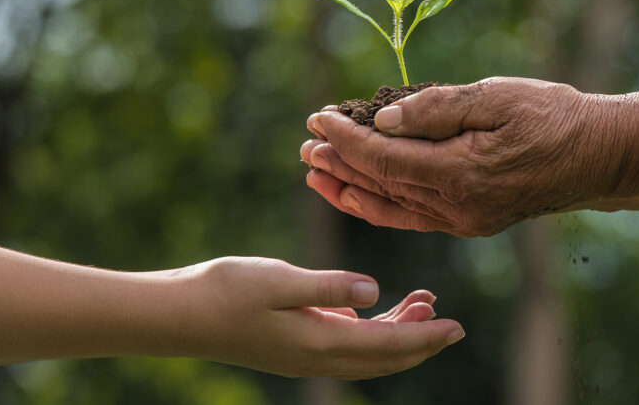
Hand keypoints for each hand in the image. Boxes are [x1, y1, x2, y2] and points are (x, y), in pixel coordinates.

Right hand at [183, 257, 463, 378]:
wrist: (181, 314)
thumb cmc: (227, 290)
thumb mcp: (280, 280)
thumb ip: (329, 287)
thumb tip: (375, 291)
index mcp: (319, 342)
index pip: (387, 344)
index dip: (425, 336)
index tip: (457, 326)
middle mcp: (317, 356)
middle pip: (385, 357)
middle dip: (422, 341)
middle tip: (453, 324)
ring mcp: (305, 354)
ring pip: (367, 352)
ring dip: (398, 333)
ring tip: (423, 304)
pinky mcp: (295, 343)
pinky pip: (347, 344)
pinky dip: (370, 329)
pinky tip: (378, 306)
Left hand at [301, 77, 626, 236]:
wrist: (600, 155)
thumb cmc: (552, 115)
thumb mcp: (496, 97)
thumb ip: (437, 109)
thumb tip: (384, 121)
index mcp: (461, 173)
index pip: (385, 158)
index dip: (346, 139)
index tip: (317, 118)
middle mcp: (458, 207)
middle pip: (381, 187)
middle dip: (339, 165)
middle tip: (305, 146)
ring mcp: (464, 220)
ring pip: (392, 208)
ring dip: (350, 190)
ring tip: (317, 174)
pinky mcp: (471, 222)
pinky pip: (413, 217)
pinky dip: (380, 206)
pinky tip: (359, 195)